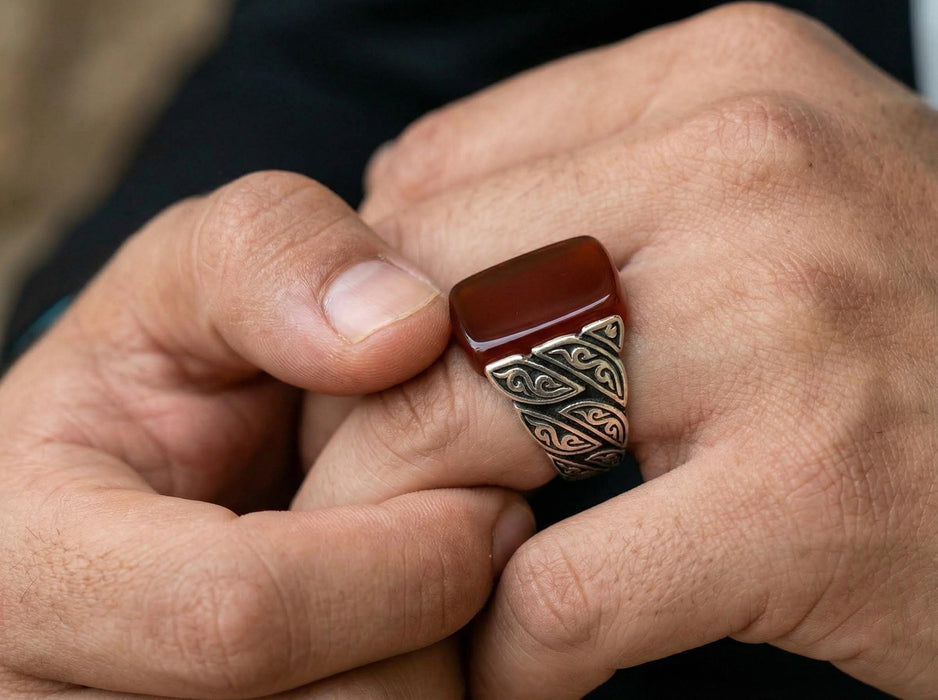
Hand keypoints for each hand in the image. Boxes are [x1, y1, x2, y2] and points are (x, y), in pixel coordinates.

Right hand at [0, 171, 532, 697]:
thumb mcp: (191, 277)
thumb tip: (405, 327)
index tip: (488, 504)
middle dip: (429, 618)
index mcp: (32, 565)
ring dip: (427, 658)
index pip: (238, 617)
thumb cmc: (166, 368)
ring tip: (417, 564)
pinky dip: (411, 685)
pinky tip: (395, 619)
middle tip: (465, 529)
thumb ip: (274, 256)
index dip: (401, 563)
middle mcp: (56, 687)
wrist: (143, 464)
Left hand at [331, 4, 936, 696]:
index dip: (375, 300)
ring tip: (430, 575)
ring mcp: (786, 326)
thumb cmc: (913, 316)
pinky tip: (525, 664)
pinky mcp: (819, 499)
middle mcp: (751, 171)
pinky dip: (513, 651)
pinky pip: (563, 591)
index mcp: (720, 84)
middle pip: (418, 292)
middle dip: (368, 413)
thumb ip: (597, 192)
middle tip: (381, 495)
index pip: (431, 175)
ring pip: (457, 420)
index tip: (385, 381)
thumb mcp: (770, 193)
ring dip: (414, 529)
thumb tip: (404, 265)